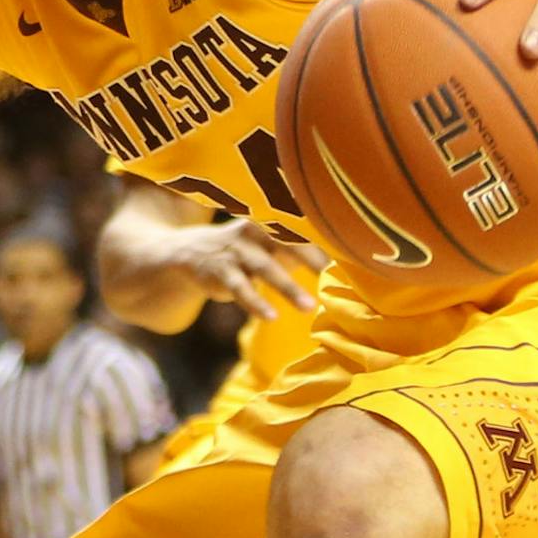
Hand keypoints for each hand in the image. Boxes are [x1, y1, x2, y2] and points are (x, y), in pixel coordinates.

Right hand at [161, 219, 326, 318]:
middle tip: (334, 277)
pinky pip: (240, 288)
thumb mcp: (267, 243)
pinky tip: (271, 316)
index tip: (350, 257)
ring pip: (265, 268)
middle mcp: (254, 232)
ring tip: (309, 307)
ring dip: (287, 287)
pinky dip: (256, 302)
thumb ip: (298, 249)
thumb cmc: (241, 249)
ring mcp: (236, 251)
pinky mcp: (220, 272)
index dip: (324, 243)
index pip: (301, 230)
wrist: (187, 250)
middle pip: (287, 244)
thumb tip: (340, 262)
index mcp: (269, 221)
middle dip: (311, 259)